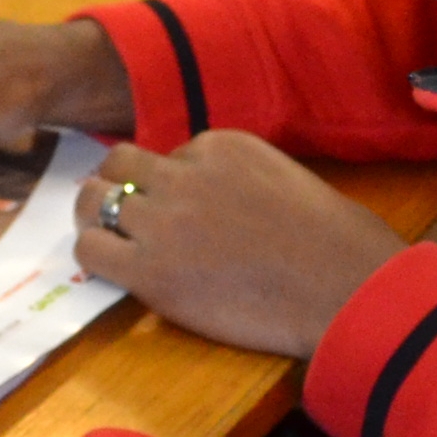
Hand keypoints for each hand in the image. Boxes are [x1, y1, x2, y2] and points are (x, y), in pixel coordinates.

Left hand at [70, 133, 403, 358]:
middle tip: (127, 215)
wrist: (346, 290)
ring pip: (95, 199)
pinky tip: (112, 269)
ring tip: (109, 238)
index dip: (173, 184)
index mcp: (222, 145)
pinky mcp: (149, 270)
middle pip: (121, 164)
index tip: (188, 211)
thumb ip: (242, 181)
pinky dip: (93, 254)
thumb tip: (222, 203)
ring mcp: (162, 221)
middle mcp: (184, 174)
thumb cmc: (341, 244)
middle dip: (121, 185)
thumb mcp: (288, 180)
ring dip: (97, 216)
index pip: (173, 155)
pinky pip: (90, 250)